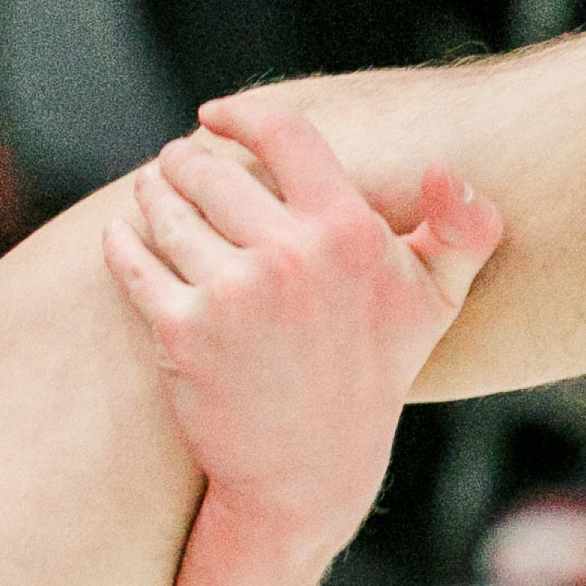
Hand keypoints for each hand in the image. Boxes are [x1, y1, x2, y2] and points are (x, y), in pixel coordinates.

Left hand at [101, 102, 502, 548]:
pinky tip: (122, 233)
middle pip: (210, 172)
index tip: (215, 115)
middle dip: (186, 163)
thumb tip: (448, 168)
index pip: (285, 135)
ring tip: (151, 191)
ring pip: (166, 211)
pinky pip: (132, 261)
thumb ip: (462, 230)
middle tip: (175, 164)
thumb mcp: (435, 303)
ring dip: (151, 194)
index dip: (243, 115)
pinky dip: (122, 241)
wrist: (308, 470)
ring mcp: (230, 294)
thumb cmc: (372, 372)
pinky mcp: (179, 331)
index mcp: (347, 232)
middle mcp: (289, 256)